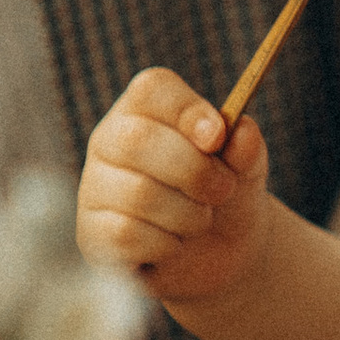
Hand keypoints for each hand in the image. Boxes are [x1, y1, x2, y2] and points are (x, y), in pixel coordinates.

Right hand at [78, 70, 269, 310]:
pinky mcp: (91, 233)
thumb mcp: (247, 169)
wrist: (217, 251)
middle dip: (194, 170)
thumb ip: (247, 148)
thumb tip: (242, 132)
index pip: (151, 89)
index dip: (186, 109)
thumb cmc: (224, 195)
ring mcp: (95, 188)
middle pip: (138, 139)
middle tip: (224, 189)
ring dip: (188, 213)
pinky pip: (127, 235)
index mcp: (147, 111)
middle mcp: (110, 142)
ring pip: (138, 193)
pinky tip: (173, 242)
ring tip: (201, 219)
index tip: (218, 137)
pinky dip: (166, 244)